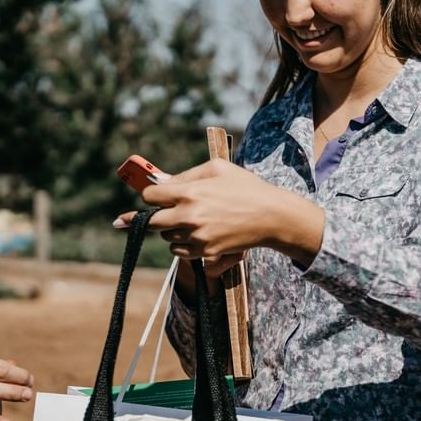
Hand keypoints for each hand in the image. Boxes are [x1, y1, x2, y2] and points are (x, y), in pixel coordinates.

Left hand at [113, 159, 324, 263]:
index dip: (152, 194)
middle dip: (155, 215)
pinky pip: (179, 251)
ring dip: (172, 229)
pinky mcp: (206, 252)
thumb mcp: (217, 168)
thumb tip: (161, 182)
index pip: (149, 196)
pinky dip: (182, 244)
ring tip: (190, 220)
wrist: (271, 216)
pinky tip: (195, 234)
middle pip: (151, 222)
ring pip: (166, 237)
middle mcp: (189, 216)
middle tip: (166, 211)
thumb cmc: (245, 187)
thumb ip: (186, 174)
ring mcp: (197, 237)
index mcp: (189, 192)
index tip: (158, 195)